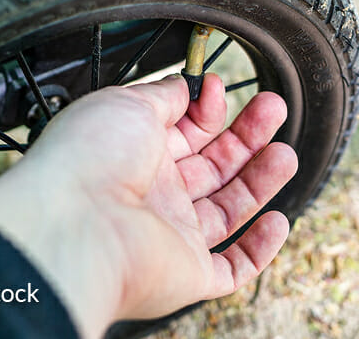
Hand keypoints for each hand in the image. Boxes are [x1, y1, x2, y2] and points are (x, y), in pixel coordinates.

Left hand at [0, 74, 296, 337]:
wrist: (74, 223)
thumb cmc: (89, 158)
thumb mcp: (129, 102)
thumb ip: (164, 94)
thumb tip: (187, 85)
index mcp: (132, 154)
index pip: (182, 132)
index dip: (206, 110)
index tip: (218, 88)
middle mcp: (151, 195)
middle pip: (211, 166)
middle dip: (246, 136)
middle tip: (273, 108)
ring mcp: (169, 235)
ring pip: (226, 210)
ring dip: (259, 180)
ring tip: (284, 151)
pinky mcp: (187, 274)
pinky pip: (231, 268)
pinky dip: (259, 250)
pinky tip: (278, 220)